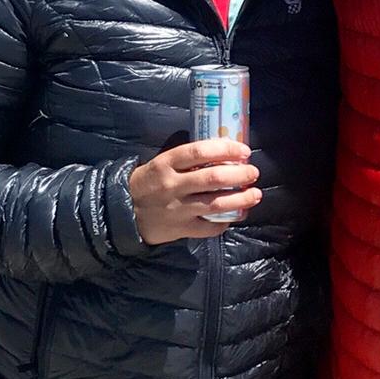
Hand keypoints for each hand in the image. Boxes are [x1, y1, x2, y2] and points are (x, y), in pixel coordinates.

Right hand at [127, 139, 260, 244]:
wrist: (124, 212)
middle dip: (239, 175)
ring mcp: (177, 209)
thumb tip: (223, 152)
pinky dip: (225, 222)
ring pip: (216, 204)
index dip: (226, 149)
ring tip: (255, 195)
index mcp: (166, 163)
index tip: (243, 150)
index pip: (200, 151)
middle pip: (213, 178)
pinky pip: (209, 227)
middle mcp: (172, 185)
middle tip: (253, 172)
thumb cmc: (148, 183)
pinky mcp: (180, 228)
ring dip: (241, 199)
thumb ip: (187, 159)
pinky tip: (236, 215)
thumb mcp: (161, 163)